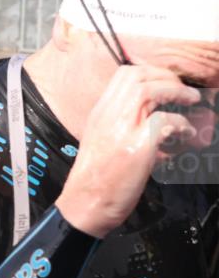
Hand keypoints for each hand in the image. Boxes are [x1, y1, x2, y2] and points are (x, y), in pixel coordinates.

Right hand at [56, 65, 200, 237]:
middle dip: (168, 78)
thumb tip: (155, 115)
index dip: (152, 72)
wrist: (84, 205)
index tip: (167, 82)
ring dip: (178, 92)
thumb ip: (121, 123)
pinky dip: (182, 124)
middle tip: (184, 91)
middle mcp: (107, 116)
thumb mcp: (101, 141)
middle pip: (138, 76)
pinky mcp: (136, 147)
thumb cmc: (96, 179)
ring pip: (150, 91)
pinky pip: (166, 122)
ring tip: (193, 101)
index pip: (124, 74)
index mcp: (99, 113)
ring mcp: (121, 130)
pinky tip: (187, 134)